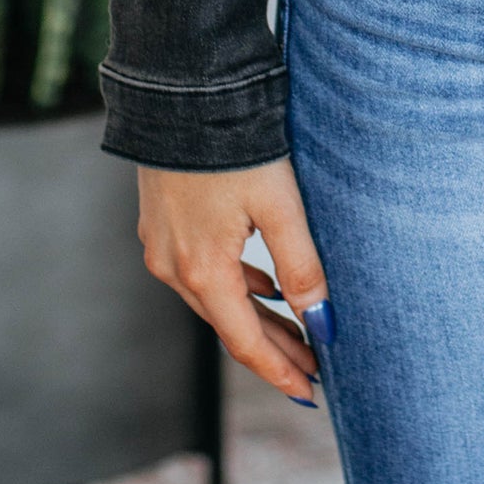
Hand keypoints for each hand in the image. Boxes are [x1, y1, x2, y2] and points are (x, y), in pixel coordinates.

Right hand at [137, 157, 330, 403]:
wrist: (182, 90)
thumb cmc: (236, 144)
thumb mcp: (280, 205)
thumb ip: (303, 266)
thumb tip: (323, 323)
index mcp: (203, 271)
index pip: (245, 341)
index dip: (279, 370)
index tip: (310, 393)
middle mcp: (173, 267)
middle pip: (229, 324)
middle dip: (273, 349)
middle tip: (314, 370)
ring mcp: (161, 244)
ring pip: (215, 298)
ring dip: (256, 317)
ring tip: (298, 332)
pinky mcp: (160, 222)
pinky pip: (200, 271)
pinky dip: (236, 286)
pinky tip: (263, 283)